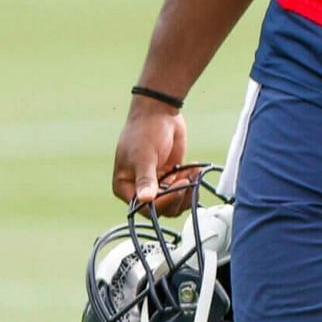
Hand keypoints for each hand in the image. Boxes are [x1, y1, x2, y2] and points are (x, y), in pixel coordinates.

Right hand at [112, 97, 191, 213]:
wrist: (159, 112)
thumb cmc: (144, 132)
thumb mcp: (144, 156)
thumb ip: (146, 179)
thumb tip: (145, 200)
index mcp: (125, 187)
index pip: (144, 208)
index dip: (163, 203)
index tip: (179, 186)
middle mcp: (139, 189)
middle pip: (161, 208)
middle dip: (177, 197)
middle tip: (188, 181)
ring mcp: (157, 183)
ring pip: (174, 201)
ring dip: (187, 191)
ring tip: (193, 173)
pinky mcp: (171, 176)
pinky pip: (182, 188)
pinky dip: (191, 182)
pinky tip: (195, 169)